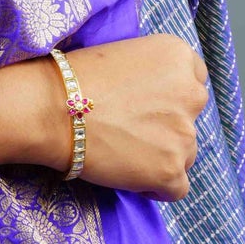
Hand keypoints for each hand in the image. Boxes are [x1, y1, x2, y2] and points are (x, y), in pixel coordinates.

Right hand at [46, 36, 209, 201]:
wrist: (52, 108)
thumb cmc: (76, 77)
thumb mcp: (125, 55)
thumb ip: (154, 75)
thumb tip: (159, 99)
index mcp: (178, 57)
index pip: (192, 81)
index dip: (169, 97)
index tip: (147, 105)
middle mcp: (191, 93)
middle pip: (190, 118)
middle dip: (167, 126)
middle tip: (130, 129)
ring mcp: (185, 135)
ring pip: (185, 154)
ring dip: (161, 155)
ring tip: (124, 152)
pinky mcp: (171, 170)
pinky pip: (177, 188)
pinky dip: (157, 186)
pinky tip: (131, 176)